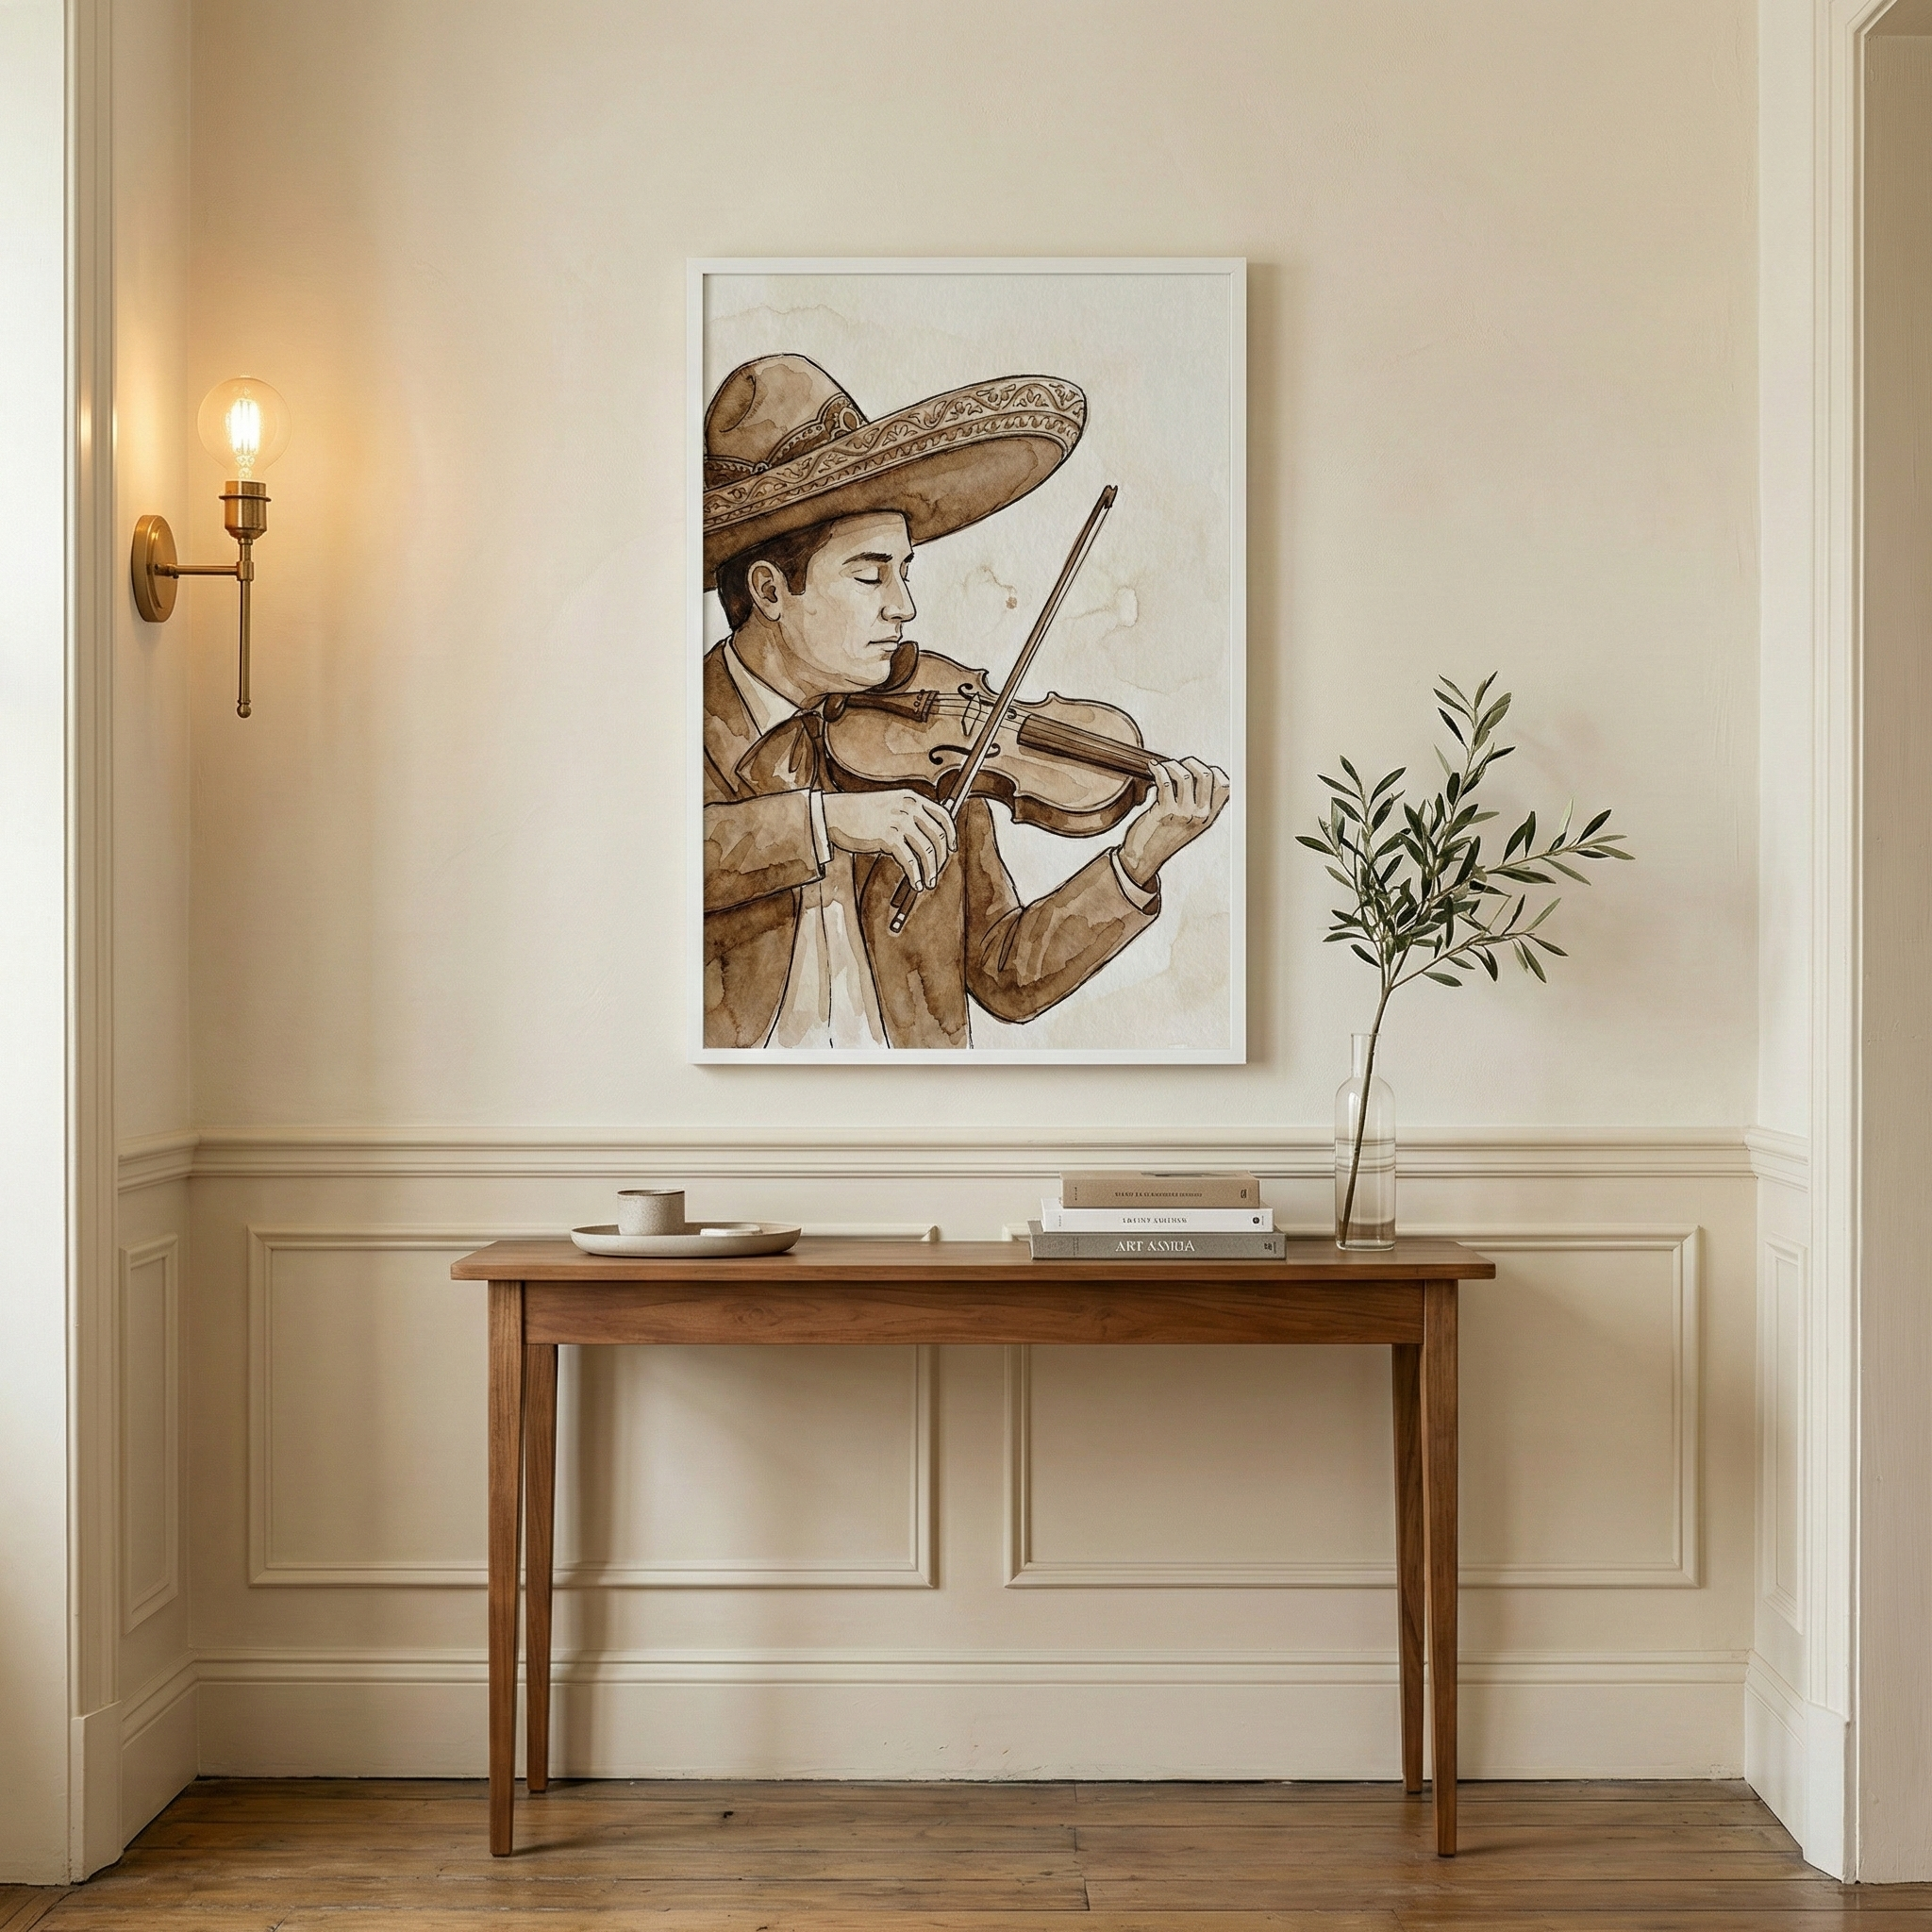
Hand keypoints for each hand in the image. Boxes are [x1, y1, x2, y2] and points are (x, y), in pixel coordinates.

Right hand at [822, 788, 958, 892]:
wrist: (834, 814)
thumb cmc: (859, 813)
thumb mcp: (889, 805)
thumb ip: (907, 815)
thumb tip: (926, 840)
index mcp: (911, 798)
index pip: (943, 814)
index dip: (951, 833)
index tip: (952, 848)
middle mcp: (908, 808)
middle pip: (938, 835)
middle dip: (941, 858)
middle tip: (937, 872)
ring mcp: (899, 822)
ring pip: (927, 850)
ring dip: (931, 871)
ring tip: (928, 883)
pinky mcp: (888, 838)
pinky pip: (909, 861)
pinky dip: (916, 875)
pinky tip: (916, 884)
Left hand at [1119, 758, 1230, 889]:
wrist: (1143, 858)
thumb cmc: (1162, 837)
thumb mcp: (1188, 823)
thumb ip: (1195, 804)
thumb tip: (1191, 771)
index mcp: (1209, 817)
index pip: (1225, 785)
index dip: (1211, 770)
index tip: (1194, 769)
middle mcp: (1200, 816)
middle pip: (1206, 774)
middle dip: (1190, 762)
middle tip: (1176, 765)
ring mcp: (1184, 814)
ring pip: (1185, 775)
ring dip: (1171, 765)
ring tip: (1162, 767)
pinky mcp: (1165, 813)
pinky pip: (1165, 781)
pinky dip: (1158, 770)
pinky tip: (1153, 768)